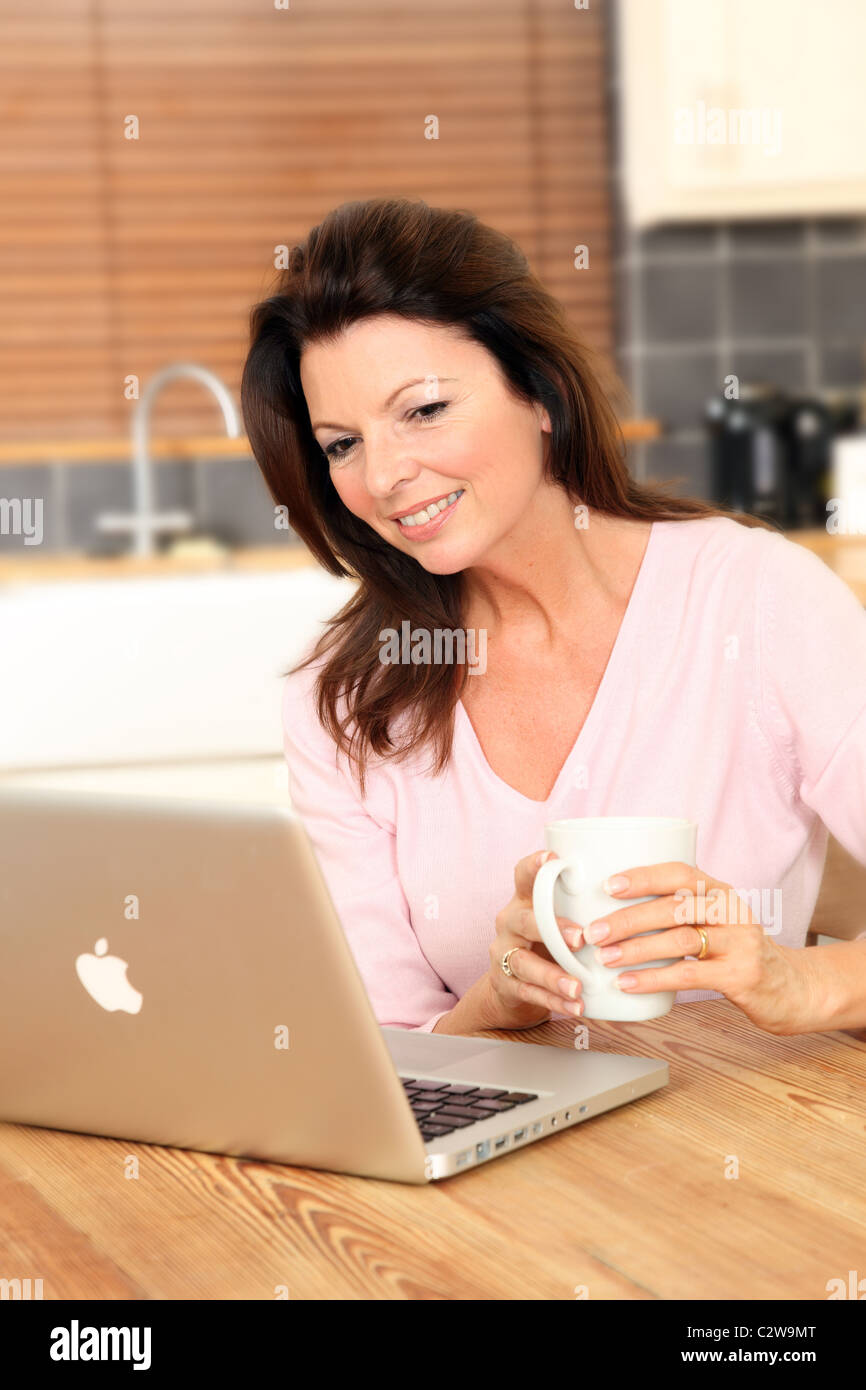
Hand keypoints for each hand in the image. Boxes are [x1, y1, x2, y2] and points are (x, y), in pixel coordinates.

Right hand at [482, 850, 587, 1029]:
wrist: (514, 988)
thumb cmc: (550, 945)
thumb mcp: (560, 920)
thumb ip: (585, 908)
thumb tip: (645, 892)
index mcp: (525, 900)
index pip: (524, 875)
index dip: (535, 865)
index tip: (552, 858)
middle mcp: (510, 921)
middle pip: (525, 919)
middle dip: (554, 929)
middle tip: (582, 939)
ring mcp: (504, 952)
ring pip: (523, 961)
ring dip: (553, 975)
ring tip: (578, 987)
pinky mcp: (504, 983)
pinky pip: (527, 991)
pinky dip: (553, 1001)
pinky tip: (575, 1006)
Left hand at [569, 861, 818, 1035]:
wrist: (791, 989)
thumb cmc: (736, 954)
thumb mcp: (713, 924)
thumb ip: (677, 914)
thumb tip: (610, 912)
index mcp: (719, 892)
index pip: (679, 873)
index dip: (643, 876)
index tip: (608, 885)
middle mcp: (731, 911)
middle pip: (674, 907)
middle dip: (628, 918)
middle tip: (593, 932)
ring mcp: (740, 942)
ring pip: (680, 939)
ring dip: (636, 949)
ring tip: (604, 957)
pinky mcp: (742, 975)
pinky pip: (690, 974)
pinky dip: (654, 978)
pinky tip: (628, 983)